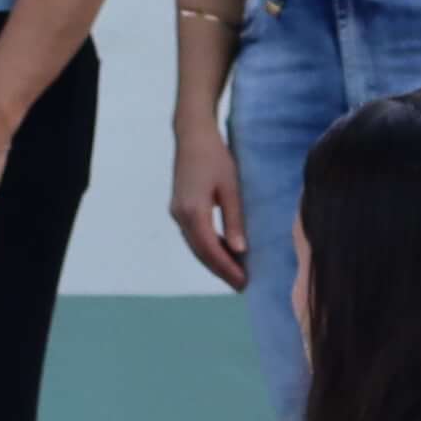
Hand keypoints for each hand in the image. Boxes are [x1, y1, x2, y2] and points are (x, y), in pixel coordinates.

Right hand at [167, 113, 252, 292]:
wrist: (192, 135)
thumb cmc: (216, 157)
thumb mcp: (231, 188)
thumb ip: (234, 220)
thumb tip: (240, 251)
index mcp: (193, 211)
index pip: (210, 249)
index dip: (227, 268)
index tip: (243, 283)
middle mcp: (180, 215)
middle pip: (200, 252)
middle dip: (221, 270)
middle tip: (242, 285)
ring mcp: (177, 212)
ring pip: (196, 246)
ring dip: (214, 261)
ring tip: (235, 274)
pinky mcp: (179, 208)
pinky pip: (194, 236)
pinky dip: (208, 248)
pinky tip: (223, 253)